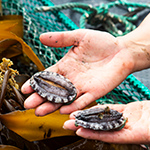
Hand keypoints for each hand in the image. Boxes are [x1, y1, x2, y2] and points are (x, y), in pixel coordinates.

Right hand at [21, 29, 135, 115]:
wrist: (124, 50)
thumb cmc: (103, 42)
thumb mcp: (80, 37)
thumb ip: (61, 38)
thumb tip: (41, 37)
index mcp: (64, 67)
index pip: (46, 77)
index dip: (35, 83)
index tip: (25, 89)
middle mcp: (71, 79)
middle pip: (51, 92)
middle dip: (39, 99)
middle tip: (28, 105)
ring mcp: (82, 87)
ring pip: (64, 99)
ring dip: (52, 106)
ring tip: (40, 112)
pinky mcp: (95, 92)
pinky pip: (83, 102)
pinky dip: (74, 107)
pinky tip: (63, 111)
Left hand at [63, 100, 149, 149]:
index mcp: (136, 136)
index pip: (111, 136)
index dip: (95, 134)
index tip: (80, 132)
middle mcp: (130, 129)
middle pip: (102, 129)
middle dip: (84, 126)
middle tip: (66, 125)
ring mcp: (130, 120)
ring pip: (105, 119)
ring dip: (88, 117)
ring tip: (71, 116)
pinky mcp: (133, 111)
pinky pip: (113, 110)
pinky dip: (100, 109)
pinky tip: (87, 108)